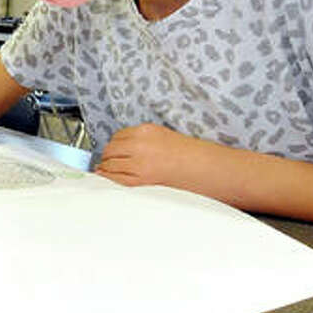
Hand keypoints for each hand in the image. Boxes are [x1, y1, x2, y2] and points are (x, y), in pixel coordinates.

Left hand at [96, 123, 232, 198]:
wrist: (206, 169)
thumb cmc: (191, 156)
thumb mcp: (165, 138)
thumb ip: (143, 140)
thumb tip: (124, 149)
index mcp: (146, 131)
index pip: (117, 136)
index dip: (114, 146)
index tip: (114, 151)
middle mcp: (139, 145)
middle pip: (109, 150)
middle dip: (107, 157)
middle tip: (108, 163)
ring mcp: (138, 163)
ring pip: (109, 164)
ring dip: (106, 169)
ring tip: (109, 174)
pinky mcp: (140, 180)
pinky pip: (114, 179)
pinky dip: (108, 180)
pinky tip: (108, 181)